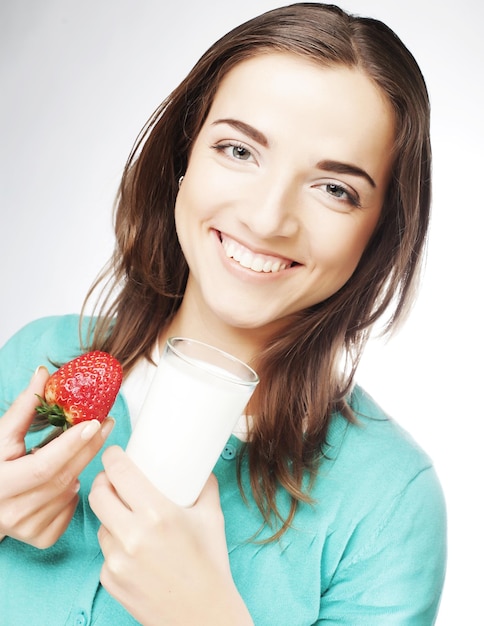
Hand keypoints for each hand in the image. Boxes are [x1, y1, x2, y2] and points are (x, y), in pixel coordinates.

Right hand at [0, 366, 113, 547]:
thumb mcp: (1, 438)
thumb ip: (24, 407)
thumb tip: (43, 373)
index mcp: (0, 483)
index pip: (44, 464)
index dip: (71, 444)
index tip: (94, 422)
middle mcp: (12, 511)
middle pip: (63, 477)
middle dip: (89, 448)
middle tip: (107, 423)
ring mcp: (27, 528)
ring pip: (70, 492)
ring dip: (79, 468)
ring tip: (75, 451)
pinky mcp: (40, 538)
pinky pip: (71, 510)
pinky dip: (74, 492)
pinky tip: (65, 480)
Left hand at [89, 446, 253, 625]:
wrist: (203, 617)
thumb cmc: (210, 566)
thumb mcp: (212, 518)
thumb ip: (204, 486)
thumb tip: (199, 466)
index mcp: (157, 514)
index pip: (119, 472)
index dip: (112, 457)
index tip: (114, 453)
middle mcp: (132, 536)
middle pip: (98, 494)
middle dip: (104, 482)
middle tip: (115, 480)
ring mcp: (117, 561)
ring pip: (101, 524)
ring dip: (111, 516)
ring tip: (131, 519)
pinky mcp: (110, 581)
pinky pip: (105, 552)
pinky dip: (116, 546)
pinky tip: (135, 551)